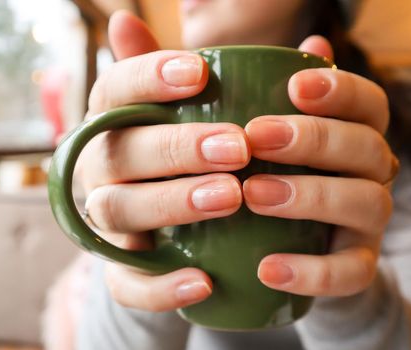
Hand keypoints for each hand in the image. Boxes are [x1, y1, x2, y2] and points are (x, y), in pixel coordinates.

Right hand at [77, 11, 249, 310]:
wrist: (183, 228)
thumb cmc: (202, 158)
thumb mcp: (213, 118)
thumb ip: (239, 83)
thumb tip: (306, 44)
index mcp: (118, 121)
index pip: (115, 89)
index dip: (148, 75)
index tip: (200, 72)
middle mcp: (104, 168)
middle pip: (119, 151)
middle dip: (177, 146)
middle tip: (237, 146)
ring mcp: (111, 220)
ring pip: (119, 210)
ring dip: (173, 202)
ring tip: (231, 197)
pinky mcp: (123, 269)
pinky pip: (126, 284)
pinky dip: (161, 286)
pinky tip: (205, 282)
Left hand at [249, 36, 397, 296]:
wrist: (297, 248)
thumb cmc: (282, 176)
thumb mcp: (278, 138)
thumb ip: (286, 95)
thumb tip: (311, 43)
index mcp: (358, 135)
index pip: (369, 104)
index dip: (340, 90)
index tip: (293, 86)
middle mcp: (374, 175)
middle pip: (367, 148)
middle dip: (313, 140)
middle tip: (255, 138)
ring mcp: (371, 223)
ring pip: (365, 203)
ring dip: (310, 196)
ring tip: (253, 195)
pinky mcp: (359, 267)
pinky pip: (350, 272)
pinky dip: (311, 272)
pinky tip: (267, 268)